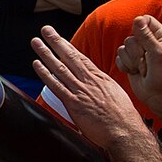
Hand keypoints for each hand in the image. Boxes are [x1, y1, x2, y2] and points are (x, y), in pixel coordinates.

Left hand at [29, 25, 148, 150]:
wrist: (125, 131)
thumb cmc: (123, 117)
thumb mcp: (115, 95)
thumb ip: (102, 88)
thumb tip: (95, 86)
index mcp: (100, 78)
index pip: (81, 58)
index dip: (68, 46)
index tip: (59, 38)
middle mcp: (89, 81)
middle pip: (70, 57)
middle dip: (56, 41)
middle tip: (45, 29)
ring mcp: (80, 91)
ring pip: (60, 67)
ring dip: (46, 53)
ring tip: (36, 42)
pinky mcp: (74, 103)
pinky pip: (56, 85)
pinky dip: (45, 74)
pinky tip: (37, 64)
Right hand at [116, 15, 161, 118]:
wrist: (161, 97)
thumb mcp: (158, 53)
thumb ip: (147, 36)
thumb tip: (138, 19)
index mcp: (161, 37)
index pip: (146, 20)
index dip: (140, 27)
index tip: (142, 39)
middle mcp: (150, 43)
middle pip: (131, 36)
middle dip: (136, 51)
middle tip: (147, 62)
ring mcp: (139, 53)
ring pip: (123, 47)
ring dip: (131, 60)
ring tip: (143, 70)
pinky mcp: (130, 63)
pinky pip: (119, 57)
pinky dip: (125, 66)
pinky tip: (135, 73)